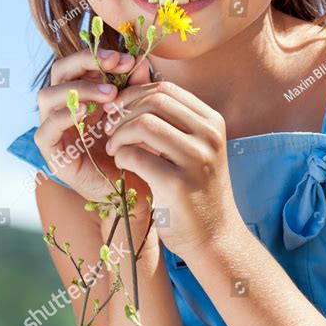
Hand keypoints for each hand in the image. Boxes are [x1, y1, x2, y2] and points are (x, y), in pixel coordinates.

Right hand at [34, 48, 152, 212]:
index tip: (128, 59)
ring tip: (111, 94)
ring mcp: (56, 129)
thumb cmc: (138, 147)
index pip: (80, 63)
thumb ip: (138, 88)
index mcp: (86, 93)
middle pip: (59, 71)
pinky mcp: (53, 154)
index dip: (100, 55)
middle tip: (116, 64)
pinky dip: (63, 118)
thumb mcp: (139, 112)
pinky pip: (45, 131)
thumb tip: (142, 62)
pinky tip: (87, 114)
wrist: (138, 189)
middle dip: (86, 62)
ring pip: (47, 95)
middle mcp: (66, 107)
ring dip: (79, 89)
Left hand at [102, 80, 241, 259]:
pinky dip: (120, 156)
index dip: (135, 94)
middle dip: (124, 112)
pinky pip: (135, 155)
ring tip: (114, 148)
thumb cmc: (196, 189)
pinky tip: (121, 165)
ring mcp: (196, 158)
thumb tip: (130, 93)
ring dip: (119, 134)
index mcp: (212, 122)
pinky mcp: (177, 183)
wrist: (215, 236)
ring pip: (143, 123)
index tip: (118, 110)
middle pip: (154, 100)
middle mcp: (208, 135)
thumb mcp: (194, 148)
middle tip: (110, 129)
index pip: (166, 89)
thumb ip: (172, 122)